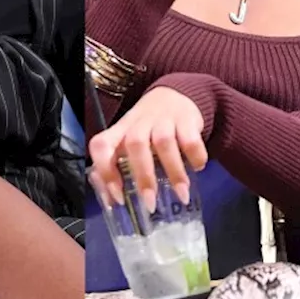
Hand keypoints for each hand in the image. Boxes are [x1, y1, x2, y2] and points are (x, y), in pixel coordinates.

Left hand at [88, 87, 207, 213]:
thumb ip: (117, 168)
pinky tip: (197, 168)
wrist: (173, 95)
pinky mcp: (186, 118)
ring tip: (182, 194)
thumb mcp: (127, 143)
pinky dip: (195, 156)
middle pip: (136, 144)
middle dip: (144, 176)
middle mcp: (138, 123)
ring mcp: (163, 118)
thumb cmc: (146, 130)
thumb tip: (113, 201)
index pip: (102, 146)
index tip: (118, 197)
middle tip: (151, 203)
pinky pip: (190, 138)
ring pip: (164, 142)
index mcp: (119, 132)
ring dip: (174, 172)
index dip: (106, 171)